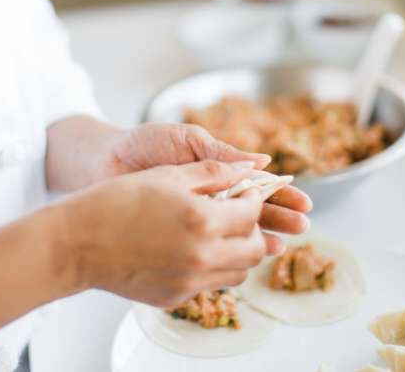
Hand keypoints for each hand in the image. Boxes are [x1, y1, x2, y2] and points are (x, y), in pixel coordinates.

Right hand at [59, 160, 270, 306]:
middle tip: (239, 214)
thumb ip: (212, 171)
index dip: (253, 198)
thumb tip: (249, 168)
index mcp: (203, 220)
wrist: (77, 243)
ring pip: (238, 272)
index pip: (251, 212)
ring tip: (219, 232)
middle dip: (255, 229)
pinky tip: (192, 248)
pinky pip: (209, 284)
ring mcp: (189, 281)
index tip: (246, 192)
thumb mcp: (167, 174)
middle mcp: (202, 256)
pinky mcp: (175, 297)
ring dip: (238, 251)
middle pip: (255, 249)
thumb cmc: (116, 200)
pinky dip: (212, 267)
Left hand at [104, 123, 312, 248]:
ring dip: (258, 239)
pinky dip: (224, 255)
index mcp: (217, 171)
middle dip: (278, 219)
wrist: (101, 162)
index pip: (257, 185)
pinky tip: (241, 263)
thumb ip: (220, 153)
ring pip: (233, 232)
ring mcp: (194, 218)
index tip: (303, 204)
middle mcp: (210, 197)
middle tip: (301, 229)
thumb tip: (262, 160)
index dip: (281, 194)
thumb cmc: (143, 144)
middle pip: (253, 211)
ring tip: (279, 247)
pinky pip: (205, 247)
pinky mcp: (175, 236)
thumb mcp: (185, 141)